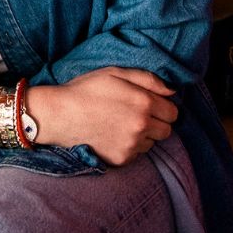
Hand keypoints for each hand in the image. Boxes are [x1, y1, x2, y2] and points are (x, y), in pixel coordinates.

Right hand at [29, 67, 177, 166]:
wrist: (59, 114)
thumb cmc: (86, 90)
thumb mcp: (116, 73)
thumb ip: (148, 80)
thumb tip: (172, 91)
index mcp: (144, 103)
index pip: (173, 112)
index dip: (162, 107)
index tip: (149, 105)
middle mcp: (141, 126)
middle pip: (167, 131)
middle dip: (156, 122)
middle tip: (136, 115)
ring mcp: (131, 145)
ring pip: (152, 143)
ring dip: (143, 135)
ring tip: (121, 125)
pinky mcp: (121, 159)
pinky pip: (136, 154)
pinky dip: (129, 146)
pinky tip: (113, 136)